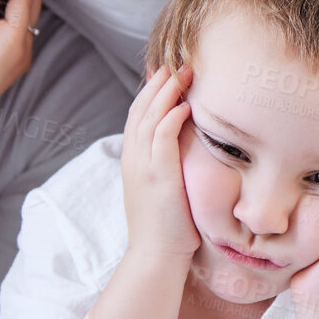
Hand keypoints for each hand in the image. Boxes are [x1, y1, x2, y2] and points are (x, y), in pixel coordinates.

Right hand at [122, 63, 199, 260]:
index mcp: (133, 160)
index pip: (138, 115)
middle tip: (178, 62)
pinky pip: (161, 137)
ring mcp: (143, 166)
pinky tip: (185, 104)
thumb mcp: (162, 189)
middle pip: (141, 108)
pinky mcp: (157, 176)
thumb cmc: (167, 228)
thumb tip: (185, 150)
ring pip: (150, 117)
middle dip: (159, 83)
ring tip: (185, 72)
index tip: (167, 72)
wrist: (156, 256)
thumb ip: (167, 165)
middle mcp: (133, 158)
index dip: (151, 91)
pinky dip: (171, 117)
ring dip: (167, 92)